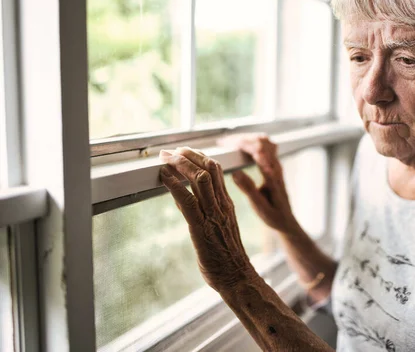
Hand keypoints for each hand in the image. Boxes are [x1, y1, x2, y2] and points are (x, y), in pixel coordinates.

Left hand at [159, 147, 257, 290]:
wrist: (238, 277)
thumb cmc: (227, 257)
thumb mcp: (218, 228)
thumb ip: (204, 212)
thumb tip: (184, 199)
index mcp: (227, 204)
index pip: (216, 171)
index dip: (199, 156)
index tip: (185, 151)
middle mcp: (222, 205)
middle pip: (208, 168)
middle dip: (188, 154)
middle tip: (171, 150)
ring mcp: (213, 215)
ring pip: (200, 179)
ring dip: (180, 164)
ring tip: (165, 157)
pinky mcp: (201, 228)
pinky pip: (188, 201)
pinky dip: (174, 185)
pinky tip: (163, 177)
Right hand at [218, 134, 298, 235]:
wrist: (286, 220)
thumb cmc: (272, 215)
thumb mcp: (259, 206)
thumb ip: (248, 189)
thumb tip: (235, 173)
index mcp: (273, 175)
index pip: (260, 151)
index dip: (243, 144)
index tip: (226, 144)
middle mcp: (276, 166)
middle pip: (262, 141)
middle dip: (242, 138)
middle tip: (224, 142)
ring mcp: (276, 164)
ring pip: (265, 141)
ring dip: (248, 138)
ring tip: (230, 142)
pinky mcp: (274, 165)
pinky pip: (266, 146)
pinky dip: (252, 142)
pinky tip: (241, 146)